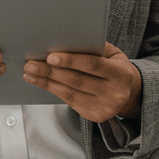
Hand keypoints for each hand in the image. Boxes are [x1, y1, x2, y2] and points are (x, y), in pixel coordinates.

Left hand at [23, 42, 141, 122]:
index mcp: (122, 74)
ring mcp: (105, 108)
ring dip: (46, 82)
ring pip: (70, 93)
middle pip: (77, 81)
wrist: (129, 91)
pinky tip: (40, 82)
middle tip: (31, 64)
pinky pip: (69, 102)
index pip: (93, 65)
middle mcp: (115, 94)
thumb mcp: (112, 53)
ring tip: (30, 72)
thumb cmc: (115, 66)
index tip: (50, 56)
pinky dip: (52, 90)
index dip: (71, 61)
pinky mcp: (94, 116)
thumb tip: (65, 43)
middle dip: (51, 72)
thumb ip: (93, 48)